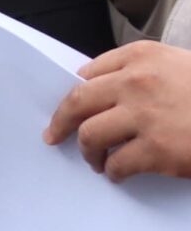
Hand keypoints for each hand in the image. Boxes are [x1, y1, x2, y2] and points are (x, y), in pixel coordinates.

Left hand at [45, 42, 190, 179]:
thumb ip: (145, 70)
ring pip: (90, 135)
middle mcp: (137, 81)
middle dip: (61, 122)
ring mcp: (145, 116)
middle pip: (77, 101)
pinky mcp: (157, 150)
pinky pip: (117, 163)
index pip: (90, 72)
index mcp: (144, 56)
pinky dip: (113, 171)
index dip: (74, 92)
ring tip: (95, 160)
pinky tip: (117, 174)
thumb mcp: (182, 65)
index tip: (66, 106)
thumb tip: (98, 83)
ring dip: (88, 151)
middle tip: (54, 136)